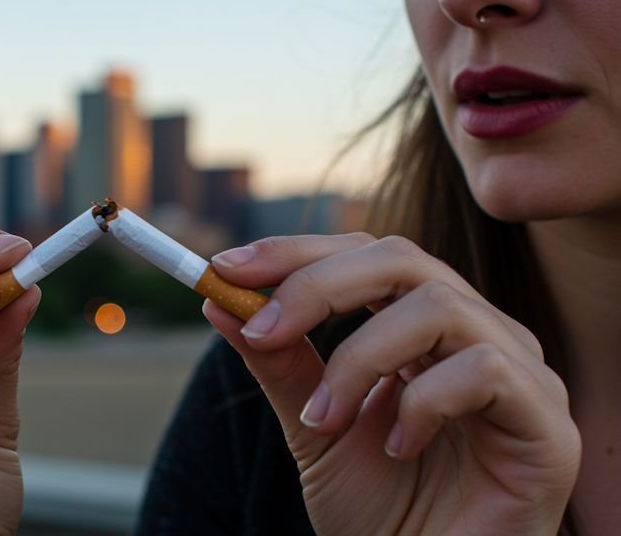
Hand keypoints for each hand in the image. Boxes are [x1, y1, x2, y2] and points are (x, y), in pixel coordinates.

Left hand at [205, 234, 579, 534]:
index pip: (366, 257)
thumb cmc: (378, 512)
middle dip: (317, 286)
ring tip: (324, 420)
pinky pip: (484, 370)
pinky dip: (422, 403)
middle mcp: (476, 336)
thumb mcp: (313, 427)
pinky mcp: (546, 423)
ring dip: (360, 358)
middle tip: (260, 329)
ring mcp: (520, 373)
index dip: (297, 254)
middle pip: (402, 259)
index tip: (227, 268)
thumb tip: (217, 299)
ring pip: (439, 306)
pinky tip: (398, 448)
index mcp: (424, 329)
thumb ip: (279, 362)